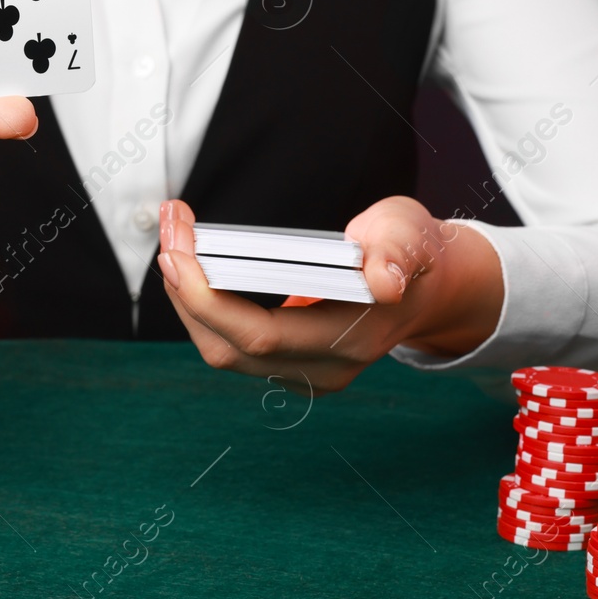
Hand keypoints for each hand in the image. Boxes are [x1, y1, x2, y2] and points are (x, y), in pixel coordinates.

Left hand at [155, 197, 503, 393]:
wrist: (428, 285)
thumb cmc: (411, 251)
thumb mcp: (412, 234)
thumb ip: (397, 250)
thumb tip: (385, 280)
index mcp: (352, 339)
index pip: (260, 335)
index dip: (207, 297)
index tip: (179, 247)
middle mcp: (324, 368)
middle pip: (227, 347)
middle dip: (184, 288)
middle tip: (169, 227)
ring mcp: (304, 371)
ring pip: (220, 349)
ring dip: (185, 295)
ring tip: (173, 235)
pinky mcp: (288, 362)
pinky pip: (227, 343)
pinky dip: (201, 303)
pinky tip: (191, 262)